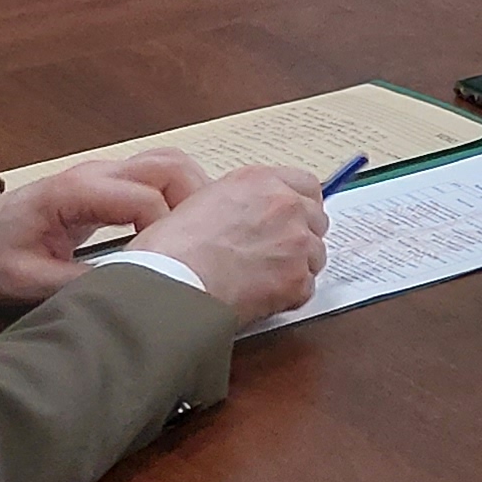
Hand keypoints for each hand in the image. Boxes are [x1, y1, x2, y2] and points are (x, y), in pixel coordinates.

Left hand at [0, 149, 197, 297]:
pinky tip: (178, 225)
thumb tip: (132, 288)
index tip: (169, 262)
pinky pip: (158, 174)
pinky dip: (178, 192)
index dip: (167, 230)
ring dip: (191, 191)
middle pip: (169, 166)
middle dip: (195, 199)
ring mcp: (106, 173)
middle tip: (200, 240)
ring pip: (170, 163)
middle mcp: (97, 172)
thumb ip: (81, 283)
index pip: (147, 198)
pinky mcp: (110, 182)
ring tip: (195, 232)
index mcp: (76, 191)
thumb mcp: (30, 278)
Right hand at [130, 165, 326, 319]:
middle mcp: (284, 205)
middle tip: (271, 255)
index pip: (304, 185)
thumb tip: (247, 216)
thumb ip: (236, 203)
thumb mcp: (198, 205)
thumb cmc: (167, 252)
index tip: (290, 220)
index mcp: (258, 182)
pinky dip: (287, 296)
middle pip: (315, 219)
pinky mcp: (297, 277)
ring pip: (314, 254)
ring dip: (294, 267)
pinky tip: (258, 299)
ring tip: (257, 281)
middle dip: (297, 237)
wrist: (167, 284)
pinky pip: (305, 288)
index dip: (298, 206)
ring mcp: (296, 240)